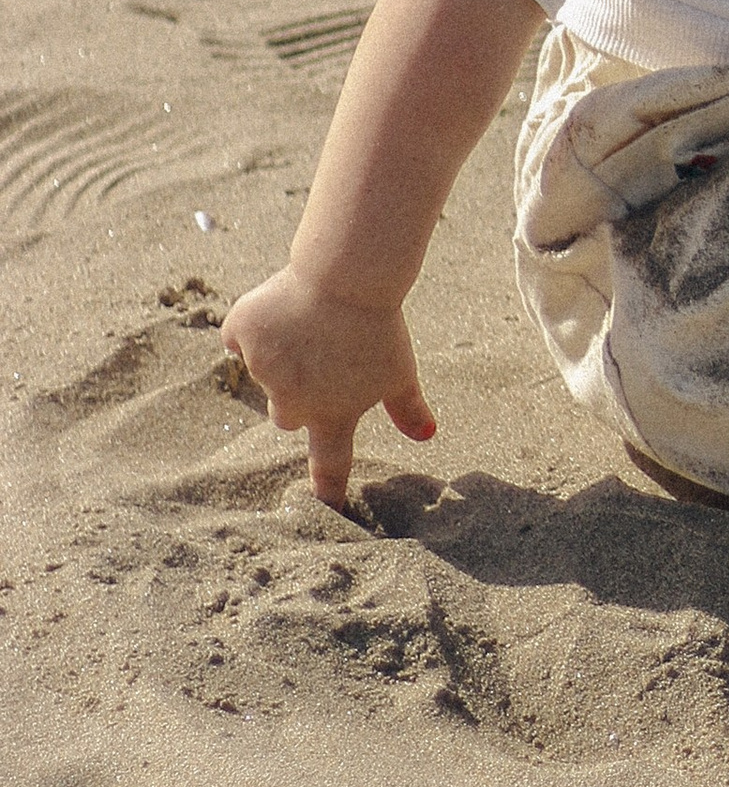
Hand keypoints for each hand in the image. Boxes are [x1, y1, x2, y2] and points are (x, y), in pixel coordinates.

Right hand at [222, 265, 436, 510]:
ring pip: (265, 368)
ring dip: (282, 350)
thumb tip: (428, 435)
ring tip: (312, 318)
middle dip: (298, 393)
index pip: (330, 464)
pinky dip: (256, 322)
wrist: (347, 275)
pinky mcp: (242, 334)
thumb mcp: (399, 369)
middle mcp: (292, 403)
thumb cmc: (379, 323)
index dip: (328, 490)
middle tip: (323, 355)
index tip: (328, 510)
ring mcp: (262, 370)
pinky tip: (282, 303)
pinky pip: (242, 334)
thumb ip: (407, 407)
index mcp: (333, 415)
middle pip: (287, 414)